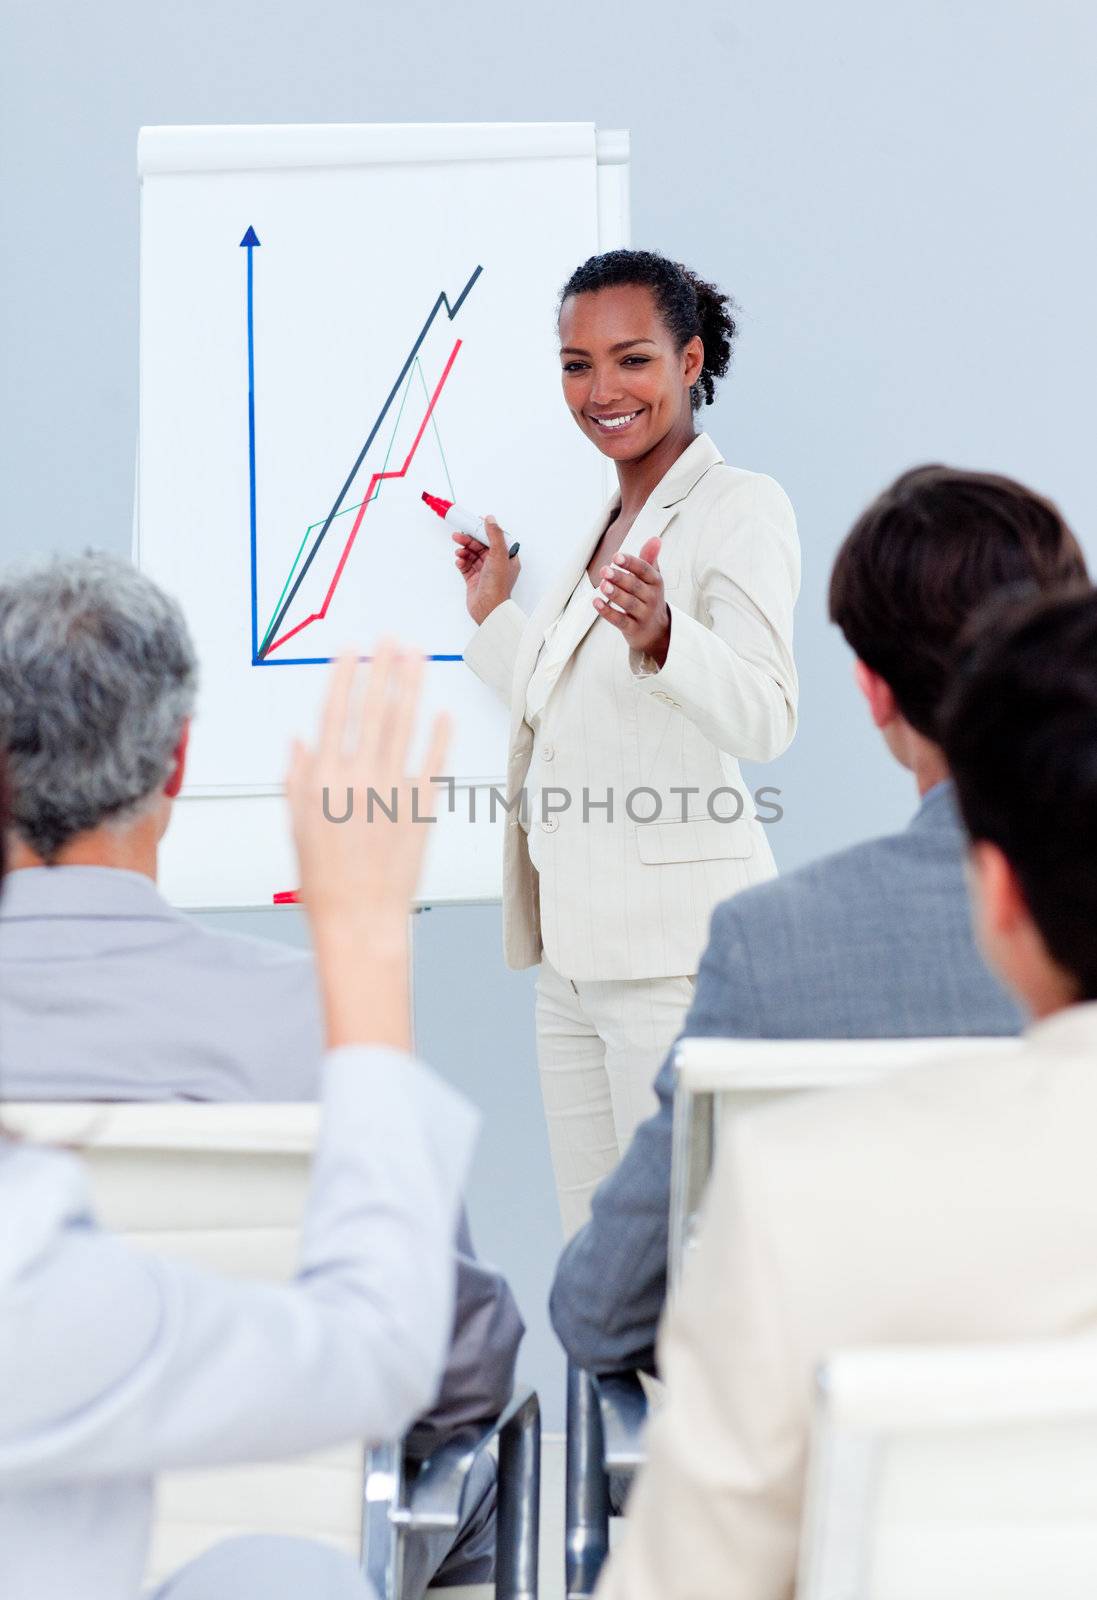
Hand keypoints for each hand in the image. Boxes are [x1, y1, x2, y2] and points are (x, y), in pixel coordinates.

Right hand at [286, 642, 450, 1048]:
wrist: (359, 919)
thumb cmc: (322, 878)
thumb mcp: (296, 826)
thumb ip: (297, 778)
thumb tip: (297, 739)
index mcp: (323, 779)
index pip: (335, 713)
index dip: (344, 677)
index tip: (352, 648)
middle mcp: (358, 778)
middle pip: (373, 709)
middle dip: (384, 668)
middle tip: (393, 637)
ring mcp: (392, 791)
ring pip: (404, 726)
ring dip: (411, 687)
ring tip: (417, 657)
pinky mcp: (420, 809)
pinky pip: (432, 763)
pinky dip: (439, 736)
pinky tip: (444, 710)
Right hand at [453, 515, 520, 624]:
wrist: (487, 607)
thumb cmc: (497, 585)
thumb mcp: (498, 554)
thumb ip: (494, 535)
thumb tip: (491, 519)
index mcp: (507, 558)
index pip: (496, 539)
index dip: (485, 530)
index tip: (475, 523)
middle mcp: (496, 564)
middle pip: (481, 546)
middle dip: (470, 540)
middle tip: (459, 535)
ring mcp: (484, 572)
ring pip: (472, 555)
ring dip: (464, 550)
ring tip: (458, 550)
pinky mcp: (474, 579)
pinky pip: (466, 566)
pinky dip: (462, 562)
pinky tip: (460, 561)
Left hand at [593, 536, 671, 665]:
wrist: (656, 631)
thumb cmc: (649, 598)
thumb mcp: (652, 579)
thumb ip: (649, 559)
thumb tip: (655, 538)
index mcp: (656, 582)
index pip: (645, 570)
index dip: (631, 563)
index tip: (616, 556)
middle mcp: (652, 598)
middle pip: (635, 587)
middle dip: (620, 578)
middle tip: (604, 570)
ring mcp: (643, 615)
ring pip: (628, 604)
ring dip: (615, 594)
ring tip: (602, 585)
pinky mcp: (633, 629)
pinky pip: (620, 620)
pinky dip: (607, 612)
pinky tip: (596, 602)